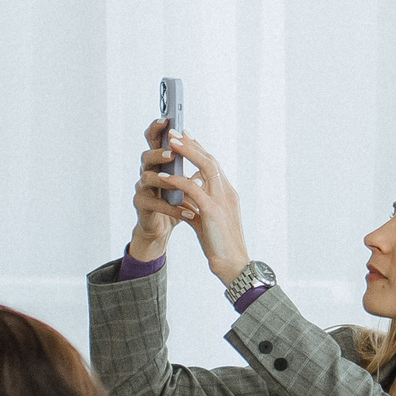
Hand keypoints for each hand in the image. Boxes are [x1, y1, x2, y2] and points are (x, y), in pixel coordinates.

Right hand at [127, 118, 181, 262]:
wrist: (162, 227)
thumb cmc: (174, 200)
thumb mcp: (184, 182)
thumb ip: (190, 168)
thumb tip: (204, 152)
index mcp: (158, 162)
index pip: (154, 140)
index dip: (157, 129)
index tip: (166, 119)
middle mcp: (147, 171)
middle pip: (147, 156)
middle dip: (158, 153)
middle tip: (172, 154)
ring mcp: (141, 188)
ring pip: (146, 178)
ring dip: (164, 179)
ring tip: (180, 181)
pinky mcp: (141, 205)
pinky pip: (154, 203)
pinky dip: (172, 208)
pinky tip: (188, 212)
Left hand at [147, 131, 253, 286]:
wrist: (233, 264)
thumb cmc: (219, 244)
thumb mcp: (206, 219)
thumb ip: (196, 204)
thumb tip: (181, 195)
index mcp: (227, 193)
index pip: (212, 164)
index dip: (198, 149)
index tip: (184, 136)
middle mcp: (226, 192)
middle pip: (209, 159)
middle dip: (191, 144)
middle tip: (174, 131)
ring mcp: (222, 200)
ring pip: (205, 167)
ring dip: (186, 152)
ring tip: (169, 143)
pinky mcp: (213, 211)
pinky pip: (193, 189)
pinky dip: (177, 180)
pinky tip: (163, 176)